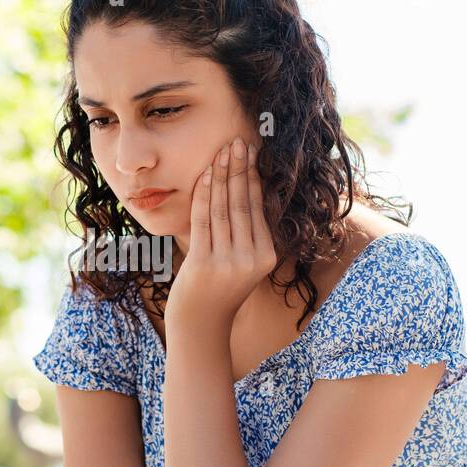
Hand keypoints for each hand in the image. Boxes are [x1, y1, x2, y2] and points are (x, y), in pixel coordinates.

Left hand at [166, 137, 276, 329]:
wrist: (199, 324)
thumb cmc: (218, 289)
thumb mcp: (241, 263)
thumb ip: (245, 234)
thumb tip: (244, 189)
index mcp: (266, 257)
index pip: (258, 209)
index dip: (253, 178)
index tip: (250, 153)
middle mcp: (251, 259)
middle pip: (243, 204)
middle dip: (239, 169)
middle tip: (237, 141)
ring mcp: (228, 262)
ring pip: (224, 209)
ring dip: (222, 175)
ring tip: (222, 151)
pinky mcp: (204, 263)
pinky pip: (204, 220)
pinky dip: (204, 194)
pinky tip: (206, 174)